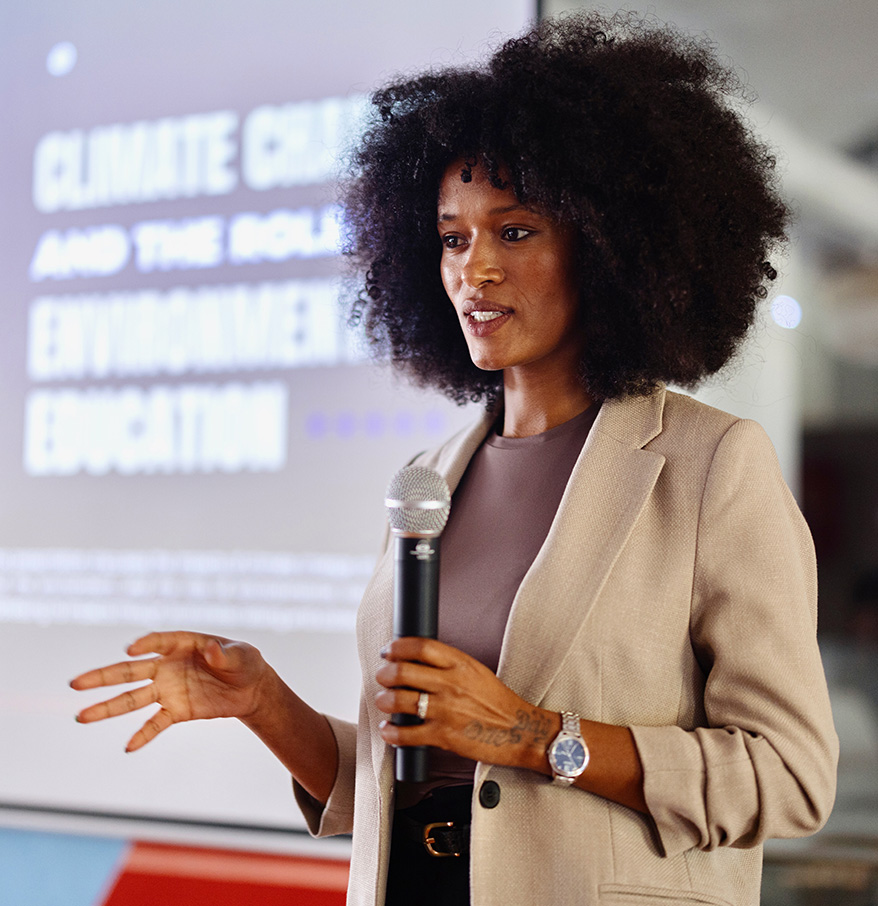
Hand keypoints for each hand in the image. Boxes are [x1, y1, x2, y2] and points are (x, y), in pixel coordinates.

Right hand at [70, 631, 271, 751]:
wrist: (251, 688)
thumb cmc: (244, 662)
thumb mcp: (241, 656)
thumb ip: (225, 655)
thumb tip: (212, 650)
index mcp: (183, 644)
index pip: (158, 641)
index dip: (146, 644)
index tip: (132, 650)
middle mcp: (168, 666)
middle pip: (130, 671)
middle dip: (103, 676)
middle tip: (75, 683)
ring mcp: (169, 689)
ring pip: (133, 698)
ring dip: (108, 707)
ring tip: (81, 716)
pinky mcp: (177, 710)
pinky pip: (155, 723)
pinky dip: (144, 734)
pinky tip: (128, 747)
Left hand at [375, 637, 556, 771]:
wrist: (521, 731)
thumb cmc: (499, 702)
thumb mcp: (477, 671)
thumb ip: (449, 665)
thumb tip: (417, 662)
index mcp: (460, 664)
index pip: (420, 646)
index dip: (397, 647)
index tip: (388, 651)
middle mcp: (451, 684)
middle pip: (403, 671)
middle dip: (385, 674)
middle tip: (382, 676)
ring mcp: (446, 710)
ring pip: (399, 701)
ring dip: (384, 701)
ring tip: (384, 701)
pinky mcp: (444, 736)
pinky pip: (406, 734)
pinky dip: (391, 733)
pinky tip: (389, 730)